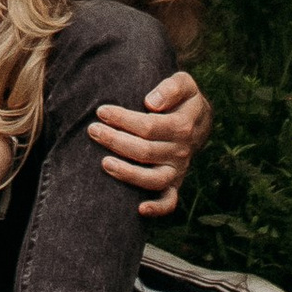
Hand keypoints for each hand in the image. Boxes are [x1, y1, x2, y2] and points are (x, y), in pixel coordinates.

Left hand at [88, 68, 212, 219]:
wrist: (198, 120)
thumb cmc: (182, 97)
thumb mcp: (183, 82)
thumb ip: (170, 88)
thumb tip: (151, 102)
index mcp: (182, 126)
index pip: (149, 126)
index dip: (123, 119)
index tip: (101, 111)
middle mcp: (181, 151)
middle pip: (145, 151)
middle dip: (115, 141)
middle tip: (93, 130)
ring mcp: (178, 170)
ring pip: (153, 179)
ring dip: (127, 173)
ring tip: (104, 163)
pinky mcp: (174, 183)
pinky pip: (169, 201)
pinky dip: (157, 209)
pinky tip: (139, 209)